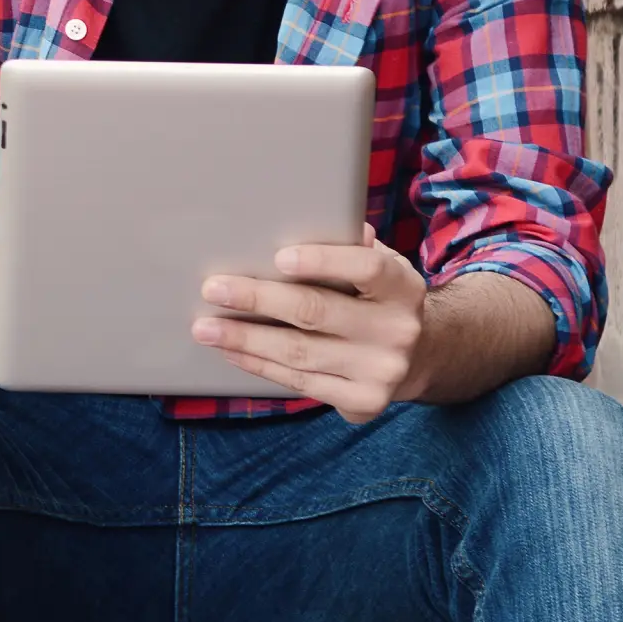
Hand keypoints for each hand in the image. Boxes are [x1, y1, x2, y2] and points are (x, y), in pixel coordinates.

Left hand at [191, 226, 426, 422]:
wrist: (416, 357)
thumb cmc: (377, 298)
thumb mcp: (379, 266)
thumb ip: (349, 246)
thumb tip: (311, 219)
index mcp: (403, 286)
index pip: (366, 267)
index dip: (323, 261)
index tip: (278, 257)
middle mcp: (398, 330)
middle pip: (316, 311)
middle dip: (257, 298)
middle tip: (212, 289)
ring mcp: (382, 371)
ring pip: (298, 352)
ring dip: (244, 338)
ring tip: (205, 327)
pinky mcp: (363, 402)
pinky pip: (299, 382)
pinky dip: (260, 365)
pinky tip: (232, 352)